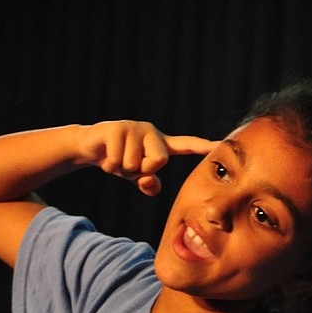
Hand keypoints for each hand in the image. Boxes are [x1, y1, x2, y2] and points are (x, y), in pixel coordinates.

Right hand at [80, 121, 212, 196]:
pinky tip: (105, 156)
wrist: (91, 146)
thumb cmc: (119, 160)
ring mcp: (134, 128)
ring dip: (121, 169)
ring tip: (116, 158)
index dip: (203, 146)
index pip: (186, 145)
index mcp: (161, 144)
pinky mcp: (117, 129)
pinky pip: (117, 161)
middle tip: (128, 164)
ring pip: (134, 164)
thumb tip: (151, 184)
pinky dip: (109, 166)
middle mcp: (151, 133)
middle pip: (158, 161)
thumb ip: (147, 183)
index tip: (221, 145)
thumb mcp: (135, 176)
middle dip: (141, 170)